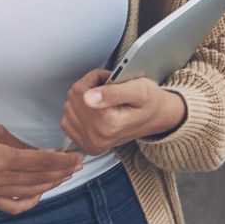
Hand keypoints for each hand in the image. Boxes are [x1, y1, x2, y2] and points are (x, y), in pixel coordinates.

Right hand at [0, 110, 81, 215]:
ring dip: (50, 185)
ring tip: (63, 176)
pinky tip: (39, 192)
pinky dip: (29, 201)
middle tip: (76, 164)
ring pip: (29, 193)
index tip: (75, 155)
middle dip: (61, 172)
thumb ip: (20, 146)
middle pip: (38, 179)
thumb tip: (44, 154)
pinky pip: (12, 206)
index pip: (40, 162)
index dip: (61, 160)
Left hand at [59, 70, 185, 154]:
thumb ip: (113, 92)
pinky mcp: (86, 145)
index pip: (81, 90)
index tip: (110, 79)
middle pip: (73, 98)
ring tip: (104, 100)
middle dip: (88, 88)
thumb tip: (88, 97)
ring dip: (82, 99)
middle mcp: (96, 137)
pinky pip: (67, 122)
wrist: (157, 118)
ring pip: (68, 108)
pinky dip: (78, 112)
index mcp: (107, 124)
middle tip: (108, 89)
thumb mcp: (138, 90)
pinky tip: (95, 110)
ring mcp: (90, 143)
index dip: (94, 78)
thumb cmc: (150, 101)